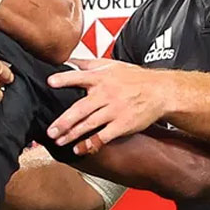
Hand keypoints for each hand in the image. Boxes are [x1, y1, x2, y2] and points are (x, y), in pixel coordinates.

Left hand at [45, 58, 165, 155]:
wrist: (160, 91)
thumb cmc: (134, 78)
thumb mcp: (112, 65)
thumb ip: (88, 63)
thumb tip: (68, 60)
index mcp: (101, 78)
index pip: (79, 77)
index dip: (64, 79)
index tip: (49, 83)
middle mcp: (106, 94)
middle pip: (80, 109)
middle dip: (63, 121)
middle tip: (49, 131)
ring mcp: (114, 111)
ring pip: (89, 124)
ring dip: (72, 134)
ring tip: (58, 140)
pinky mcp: (123, 124)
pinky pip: (103, 136)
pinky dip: (90, 144)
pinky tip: (79, 149)